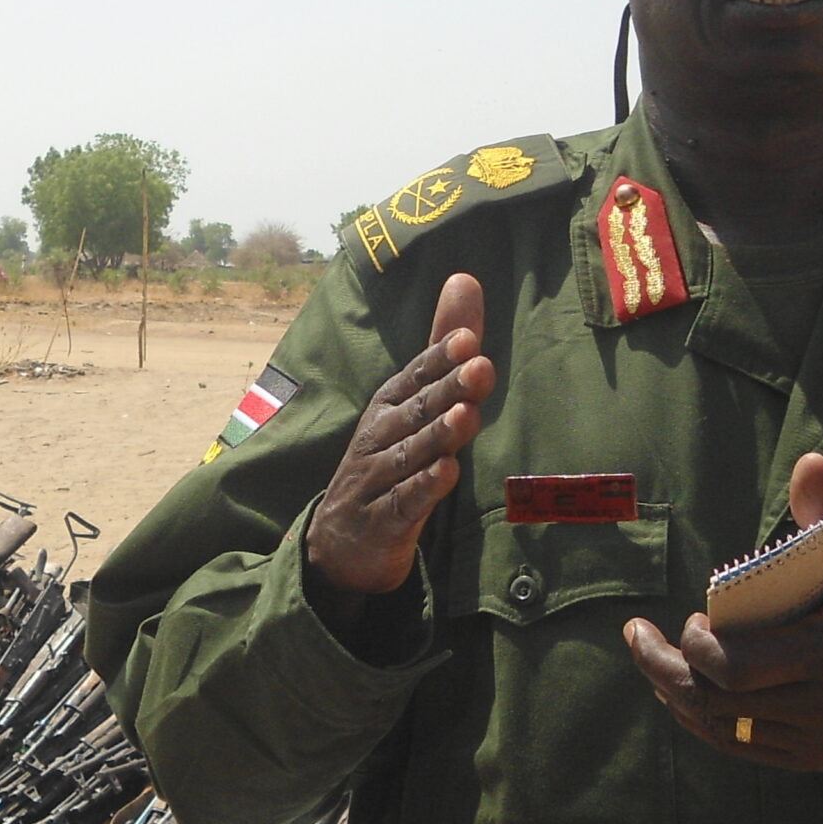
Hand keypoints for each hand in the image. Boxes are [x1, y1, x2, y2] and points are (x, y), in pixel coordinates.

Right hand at [304, 274, 495, 598]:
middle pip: (415, 410)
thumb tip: (464, 279)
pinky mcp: (383, 521)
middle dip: (447, 388)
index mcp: (388, 405)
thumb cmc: (388, 461)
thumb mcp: (412, 403)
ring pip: (410, 454)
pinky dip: (424, 488)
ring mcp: (377, 479)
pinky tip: (446, 473)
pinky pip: (404, 502)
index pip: (415, 376)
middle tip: (480, 366)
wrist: (342, 544)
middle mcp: (379, 436)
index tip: (468, 339)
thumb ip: (442, 349)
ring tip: (467, 416)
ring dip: (438, 435)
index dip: (439, 358)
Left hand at [622, 453, 822, 771]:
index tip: (691, 618)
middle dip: (664, 669)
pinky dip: (701, 720)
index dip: (694, 648)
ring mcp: (816, 741)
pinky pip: (738, 745)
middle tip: (642, 639)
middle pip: (714, 701)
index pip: (735, 667)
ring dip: (675, 695)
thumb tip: (809, 462)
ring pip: (719, 728)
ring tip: (652, 662)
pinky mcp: (810, 759)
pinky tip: (680, 695)